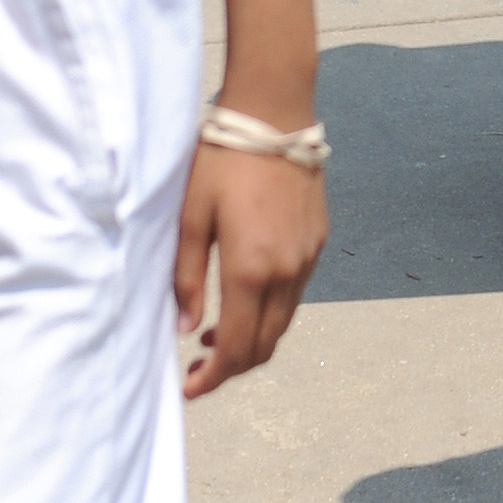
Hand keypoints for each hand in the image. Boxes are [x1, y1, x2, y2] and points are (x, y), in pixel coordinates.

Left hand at [175, 145, 323, 396]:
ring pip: (282, 324)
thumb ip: (186, 278)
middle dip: (231, 368)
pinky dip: (269, 313)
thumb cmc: (221, 162)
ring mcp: (307, 258)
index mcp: (251, 269)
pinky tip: (245, 299)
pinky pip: (294, 295)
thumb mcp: (190, 218)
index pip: (236, 347)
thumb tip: (185, 328)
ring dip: (251, 341)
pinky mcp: (317, 242)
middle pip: (264, 345)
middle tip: (198, 368)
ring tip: (215, 336)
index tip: (189, 387)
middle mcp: (287, 272)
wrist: (273, 114)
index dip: (212, 377)